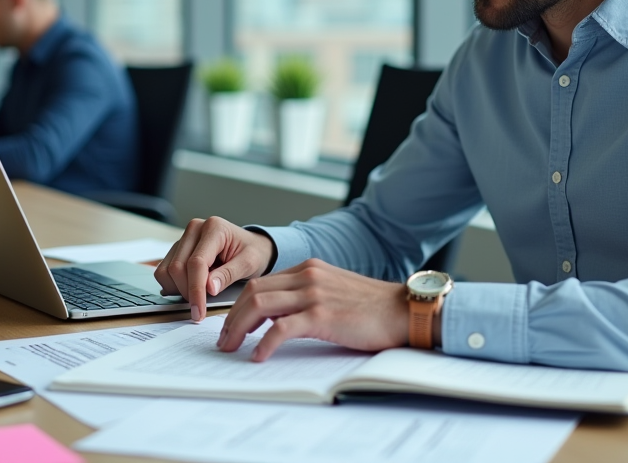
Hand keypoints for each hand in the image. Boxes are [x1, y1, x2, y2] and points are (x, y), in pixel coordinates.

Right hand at [153, 216, 273, 322]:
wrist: (252, 246)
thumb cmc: (253, 252)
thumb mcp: (249, 263)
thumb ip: (229, 274)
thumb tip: (209, 288)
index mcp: (214, 228)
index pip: (196, 263)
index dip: (196, 290)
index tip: (199, 311)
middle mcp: (195, 229)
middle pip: (177, 267)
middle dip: (187, 292)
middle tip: (200, 308)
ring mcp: (184, 238)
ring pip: (166, 271)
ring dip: (178, 290)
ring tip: (199, 295)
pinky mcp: (177, 249)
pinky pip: (164, 271)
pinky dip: (173, 286)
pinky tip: (190, 289)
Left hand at [218, 258, 408, 361]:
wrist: (403, 310)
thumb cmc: (373, 307)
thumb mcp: (334, 291)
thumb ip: (308, 296)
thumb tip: (279, 318)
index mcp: (308, 269)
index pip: (262, 282)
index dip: (240, 305)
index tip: (232, 325)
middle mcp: (307, 276)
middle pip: (253, 292)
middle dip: (232, 317)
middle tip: (224, 341)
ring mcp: (314, 293)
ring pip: (259, 305)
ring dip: (238, 328)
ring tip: (231, 348)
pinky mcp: (322, 315)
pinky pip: (281, 328)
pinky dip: (264, 344)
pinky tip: (258, 357)